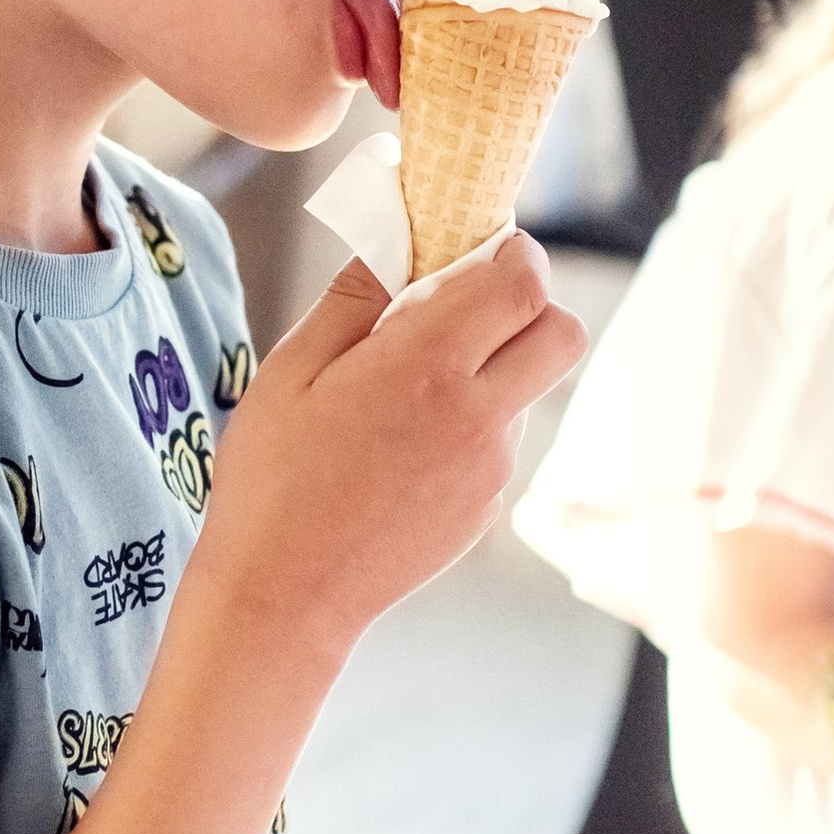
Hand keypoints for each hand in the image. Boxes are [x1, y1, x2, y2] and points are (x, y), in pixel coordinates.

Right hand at [196, 234, 586, 659]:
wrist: (285, 596)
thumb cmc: (273, 478)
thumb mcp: (291, 369)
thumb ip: (356, 297)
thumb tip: (397, 237)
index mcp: (428, 367)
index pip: (523, 283)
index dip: (511, 252)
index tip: (475, 246)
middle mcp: (478, 416)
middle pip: (561, 333)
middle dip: (528, 304)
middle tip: (463, 307)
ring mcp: (490, 468)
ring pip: (530, 386)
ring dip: (494, 366)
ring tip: (411, 387)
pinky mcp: (486, 506)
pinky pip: (502, 440)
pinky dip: (474, 421)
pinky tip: (405, 444)